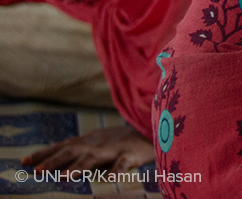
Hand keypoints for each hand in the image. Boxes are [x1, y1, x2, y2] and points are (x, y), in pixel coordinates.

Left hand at [22, 123, 154, 173]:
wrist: (151, 128)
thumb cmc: (120, 140)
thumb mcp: (95, 141)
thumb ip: (76, 149)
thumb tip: (50, 158)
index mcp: (87, 142)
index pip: (61, 147)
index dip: (43, 154)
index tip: (23, 162)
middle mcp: (96, 144)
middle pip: (71, 152)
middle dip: (53, 161)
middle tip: (36, 171)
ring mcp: (112, 150)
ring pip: (92, 158)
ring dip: (77, 167)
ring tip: (64, 178)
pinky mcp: (130, 155)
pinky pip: (122, 163)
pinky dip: (116, 171)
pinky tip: (110, 179)